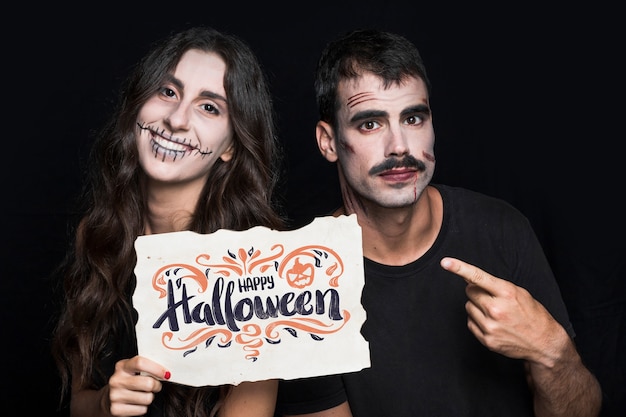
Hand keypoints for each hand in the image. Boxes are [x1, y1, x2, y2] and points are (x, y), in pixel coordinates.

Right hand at [106, 356, 169, 415]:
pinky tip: (136, 403)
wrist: (108, 398)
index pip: (140, 363)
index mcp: (122, 366)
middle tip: (155, 385)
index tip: (166, 374)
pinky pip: (142, 409)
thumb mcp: (132, 370)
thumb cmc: (127, 381)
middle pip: (147, 383)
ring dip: (149, 397)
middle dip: (156, 385)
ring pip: (147, 398)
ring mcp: (115, 395)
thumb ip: (146, 367)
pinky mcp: (116, 409)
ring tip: (143, 394)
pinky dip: (143, 407)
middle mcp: (117, 380)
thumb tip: (166, 372)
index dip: (156, 368)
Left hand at [440, 257, 567, 363]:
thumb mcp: (519, 293)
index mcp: (507, 294)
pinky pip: (470, 322)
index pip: (478, 277)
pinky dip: (477, 320)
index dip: (460, 268)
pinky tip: (493, 323)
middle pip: (470, 292)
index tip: (445, 262)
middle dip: (476, 291)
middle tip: (490, 297)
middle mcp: (497, 310)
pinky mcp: (487, 340)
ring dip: (477, 306)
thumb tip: (469, 280)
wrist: (544, 343)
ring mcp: (491, 326)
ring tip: (495, 312)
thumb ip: (495, 285)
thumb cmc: (532, 314)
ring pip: (468, 307)